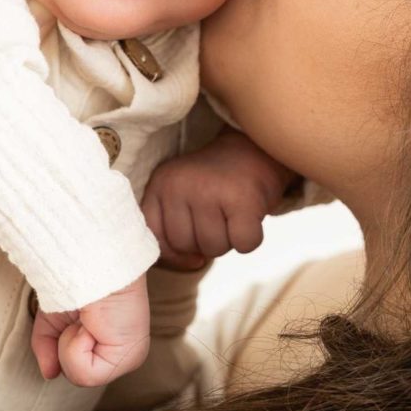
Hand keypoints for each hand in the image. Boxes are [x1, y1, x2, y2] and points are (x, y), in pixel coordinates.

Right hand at [29, 273, 150, 386]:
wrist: (90, 263)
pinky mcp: (128, 358)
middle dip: (66, 345)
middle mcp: (124, 353)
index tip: (75, 318)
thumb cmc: (74, 283)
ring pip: (80, 376)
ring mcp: (129, 358)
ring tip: (86, 320)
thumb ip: (48, 348)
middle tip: (80, 318)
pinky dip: (75, 347)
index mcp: (111, 344)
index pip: (77, 366)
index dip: (63, 345)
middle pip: (77, 374)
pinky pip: (86, 374)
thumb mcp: (54, 320)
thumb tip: (49, 374)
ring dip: (71, 345)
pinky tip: (90, 325)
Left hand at [140, 129, 298, 269]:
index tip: (192, 241)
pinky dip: (250, 239)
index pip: (156, 238)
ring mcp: (210, 191)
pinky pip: (243, 244)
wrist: (254, 148)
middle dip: (204, 242)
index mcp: (161, 184)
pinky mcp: (242, 200)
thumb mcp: (181, 195)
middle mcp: (180, 185)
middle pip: (185, 246)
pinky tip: (249, 217)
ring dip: (228, 240)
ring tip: (232, 214)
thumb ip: (171, 228)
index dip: (175, 251)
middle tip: (218, 218)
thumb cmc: (216, 182)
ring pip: (213, 248)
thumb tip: (190, 262)